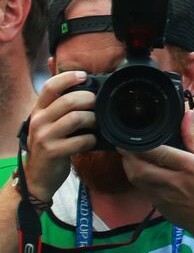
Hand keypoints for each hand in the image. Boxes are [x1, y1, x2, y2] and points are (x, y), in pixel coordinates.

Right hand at [22, 71, 97, 201]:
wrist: (37, 176)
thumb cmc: (50, 145)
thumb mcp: (48, 123)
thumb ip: (60, 107)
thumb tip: (84, 88)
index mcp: (38, 111)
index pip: (50, 86)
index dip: (68, 78)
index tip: (84, 76)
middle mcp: (38, 121)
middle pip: (69, 100)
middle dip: (90, 100)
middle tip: (98, 105)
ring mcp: (44, 136)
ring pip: (76, 118)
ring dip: (93, 120)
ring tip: (97, 124)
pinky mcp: (53, 151)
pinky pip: (81, 140)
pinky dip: (91, 140)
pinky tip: (91, 141)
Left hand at [120, 112, 193, 236]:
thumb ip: (192, 137)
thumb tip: (187, 114)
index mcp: (187, 166)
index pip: (158, 152)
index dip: (141, 144)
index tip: (133, 134)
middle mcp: (172, 180)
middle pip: (139, 167)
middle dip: (128, 154)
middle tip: (125, 143)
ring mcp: (160, 193)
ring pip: (135, 177)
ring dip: (128, 164)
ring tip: (129, 153)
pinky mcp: (154, 202)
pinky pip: (139, 185)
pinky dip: (134, 174)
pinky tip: (137, 167)